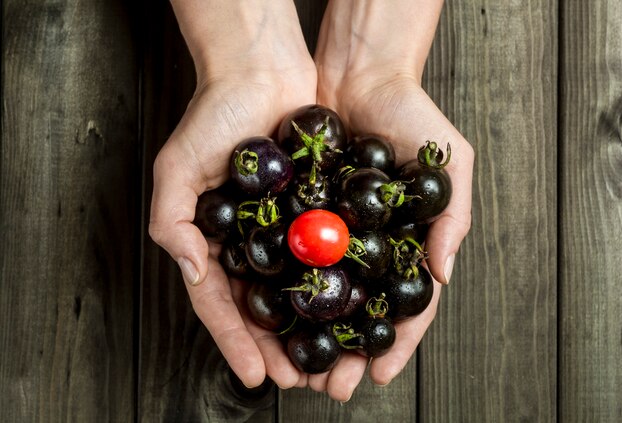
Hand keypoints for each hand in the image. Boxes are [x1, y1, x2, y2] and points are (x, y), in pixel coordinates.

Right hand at [149, 0, 315, 388]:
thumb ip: (173, 224)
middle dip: (277, 349)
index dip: (235, 342)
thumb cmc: (213, 116)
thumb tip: (194, 274)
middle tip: (298, 382)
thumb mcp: (176, 169)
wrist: (263, 72)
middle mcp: (251, 243)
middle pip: (263, 309)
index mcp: (215, 242)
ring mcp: (285, 230)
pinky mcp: (317, 212)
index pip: (222, 303)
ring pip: (299, 292)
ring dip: (310, 331)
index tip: (254, 376)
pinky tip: (351, 313)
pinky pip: (327, 255)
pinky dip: (336, 286)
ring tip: (326, 363)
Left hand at [311, 0, 473, 400]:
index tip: (379, 374)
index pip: (406, 304)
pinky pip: (292, 256)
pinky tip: (275, 319)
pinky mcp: (302, 212)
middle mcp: (369, 244)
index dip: (396, 342)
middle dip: (347, 352)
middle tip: (332, 387)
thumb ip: (454, 217)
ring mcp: (334, 231)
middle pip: (359, 311)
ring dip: (313, 335)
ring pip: (322, 295)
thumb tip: (443, 274)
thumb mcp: (451, 163)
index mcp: (407, 241)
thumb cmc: (413, 116)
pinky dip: (284, 289)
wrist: (359, 74)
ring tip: (301, 369)